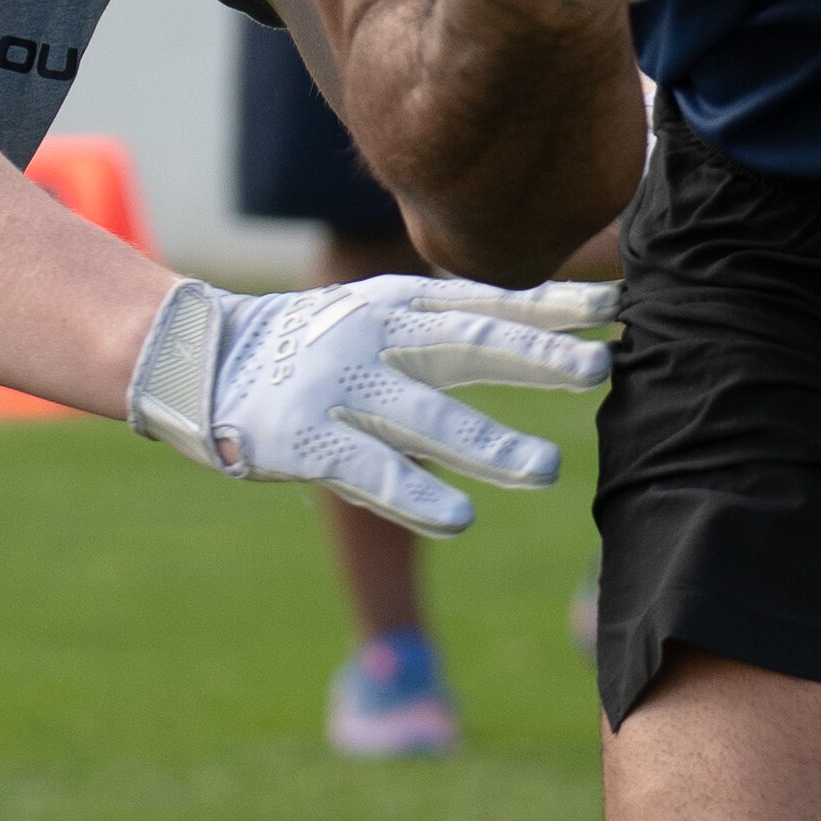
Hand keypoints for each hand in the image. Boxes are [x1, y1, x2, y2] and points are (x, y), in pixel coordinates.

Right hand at [128, 272, 617, 534]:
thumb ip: (454, 332)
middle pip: (468, 345)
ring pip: (424, 417)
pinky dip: (416, 496)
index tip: (620, 308)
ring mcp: (338, 387)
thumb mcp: (382, 316)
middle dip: (537, 357)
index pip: (490, 300)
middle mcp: (375, 335)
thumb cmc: (314, 346)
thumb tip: (560, 336)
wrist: (201, 360)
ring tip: (545, 469)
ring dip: (487, 444)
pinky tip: (460, 520)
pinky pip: (369, 472)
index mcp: (400, 303)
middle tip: (603, 368)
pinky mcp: (305, 439)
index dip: (555, 306)